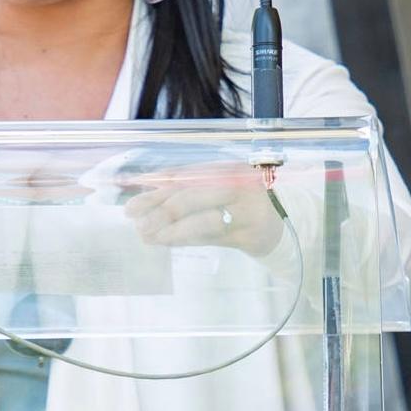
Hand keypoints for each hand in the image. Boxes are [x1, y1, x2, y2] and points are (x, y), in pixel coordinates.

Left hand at [121, 168, 283, 256]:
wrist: (278, 223)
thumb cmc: (237, 202)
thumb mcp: (215, 187)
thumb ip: (185, 188)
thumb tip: (144, 195)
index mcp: (225, 168)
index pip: (183, 178)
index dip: (154, 191)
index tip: (132, 206)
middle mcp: (237, 185)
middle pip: (191, 197)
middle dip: (160, 212)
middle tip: (138, 225)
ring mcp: (245, 210)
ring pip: (202, 221)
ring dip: (171, 231)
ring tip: (148, 236)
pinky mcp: (249, 234)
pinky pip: (211, 238)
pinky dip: (186, 240)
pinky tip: (167, 242)